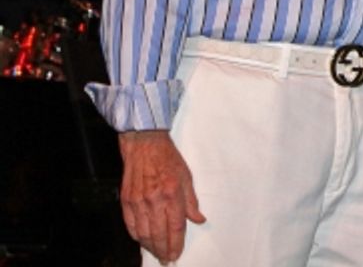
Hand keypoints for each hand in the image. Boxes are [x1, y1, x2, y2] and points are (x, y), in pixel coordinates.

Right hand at [117, 130, 205, 262]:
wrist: (144, 144)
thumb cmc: (168, 158)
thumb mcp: (186, 177)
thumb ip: (191, 202)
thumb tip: (198, 220)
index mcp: (172, 194)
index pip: (175, 227)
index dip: (176, 243)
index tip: (177, 254)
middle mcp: (154, 200)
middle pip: (158, 234)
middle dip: (163, 250)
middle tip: (167, 260)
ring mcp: (138, 201)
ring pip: (143, 233)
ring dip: (150, 246)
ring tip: (157, 254)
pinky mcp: (126, 200)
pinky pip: (130, 224)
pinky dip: (137, 236)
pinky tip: (143, 241)